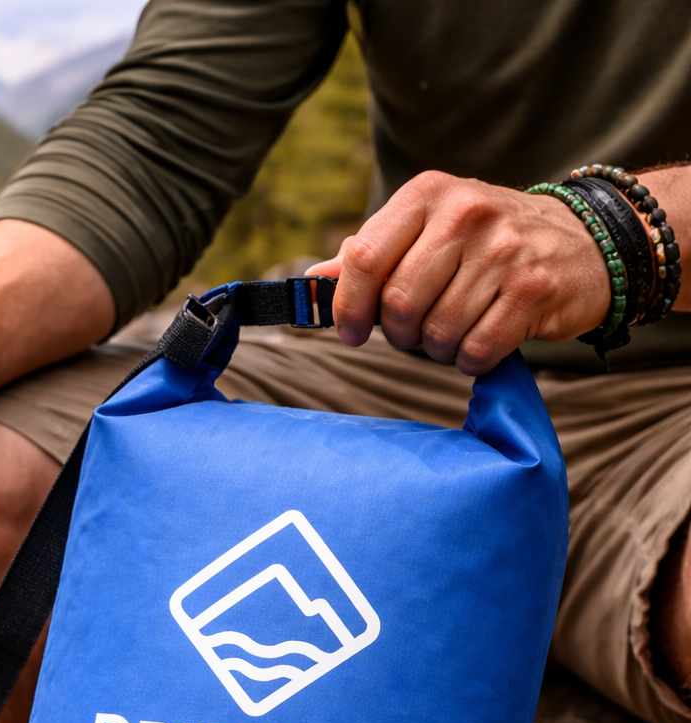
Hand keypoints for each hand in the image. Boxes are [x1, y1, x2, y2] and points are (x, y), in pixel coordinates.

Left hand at [308, 171, 612, 374]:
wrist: (582, 242)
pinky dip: (470, 360)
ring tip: (455, 331)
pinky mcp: (532, 291)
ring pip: (436, 332)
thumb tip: (309, 283)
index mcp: (429, 194)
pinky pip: (475, 351)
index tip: (351, 332)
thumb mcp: (428, 230)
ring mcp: (503, 251)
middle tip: (416, 333)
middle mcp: (465, 214)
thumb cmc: (487, 243)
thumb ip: (371, 255)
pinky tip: (481, 343)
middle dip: (400, 334)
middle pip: (399, 303)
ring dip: (438, 349)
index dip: (348, 306)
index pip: (364, 257)